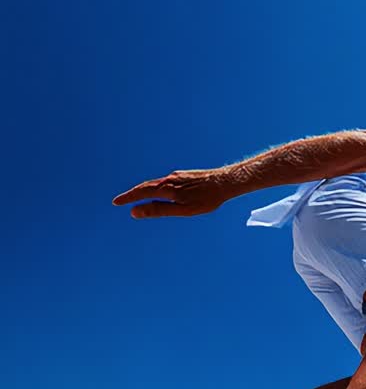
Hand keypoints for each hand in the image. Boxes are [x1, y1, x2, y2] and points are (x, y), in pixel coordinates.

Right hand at [112, 168, 234, 217]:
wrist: (226, 182)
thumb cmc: (207, 199)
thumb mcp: (182, 209)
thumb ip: (158, 210)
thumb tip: (135, 212)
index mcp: (166, 188)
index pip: (141, 192)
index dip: (127, 198)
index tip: (115, 202)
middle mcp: (169, 179)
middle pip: (146, 186)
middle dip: (132, 194)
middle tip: (121, 200)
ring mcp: (177, 176)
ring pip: (156, 183)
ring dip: (144, 190)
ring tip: (136, 197)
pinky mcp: (184, 176)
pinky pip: (165, 182)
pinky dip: (156, 187)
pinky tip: (159, 192)